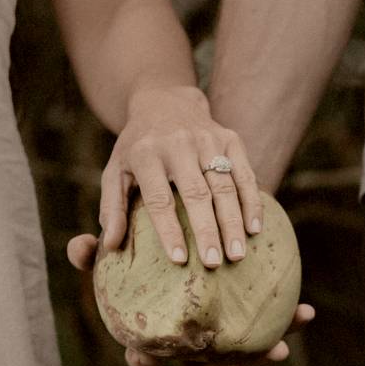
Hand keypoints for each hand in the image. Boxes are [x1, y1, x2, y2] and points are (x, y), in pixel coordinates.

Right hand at [67, 233, 315, 365]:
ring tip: (278, 350)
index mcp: (154, 335)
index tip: (144, 356)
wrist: (197, 221)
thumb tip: (79, 246)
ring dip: (260, 357)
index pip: (142, 357)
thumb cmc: (149, 236)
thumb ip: (97, 249)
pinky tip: (306, 312)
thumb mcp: (120, 239)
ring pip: (241, 357)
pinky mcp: (254, 322)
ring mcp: (224, 337)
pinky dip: (289, 322)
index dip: (144, 361)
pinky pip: (274, 327)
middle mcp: (189, 345)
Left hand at [100, 85, 261, 270]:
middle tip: (214, 263)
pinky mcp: (231, 139)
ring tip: (237, 255)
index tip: (179, 260)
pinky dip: (251, 203)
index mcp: (146, 154)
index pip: (160, 198)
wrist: (165, 102)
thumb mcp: (115, 171)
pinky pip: (245, 174)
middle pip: (197, 194)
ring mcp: (208, 140)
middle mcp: (178, 144)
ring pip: (225, 186)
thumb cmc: (137, 149)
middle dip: (207, 231)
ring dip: (232, 222)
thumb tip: (110, 245)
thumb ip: (111, 208)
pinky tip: (254, 230)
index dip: (170, 230)